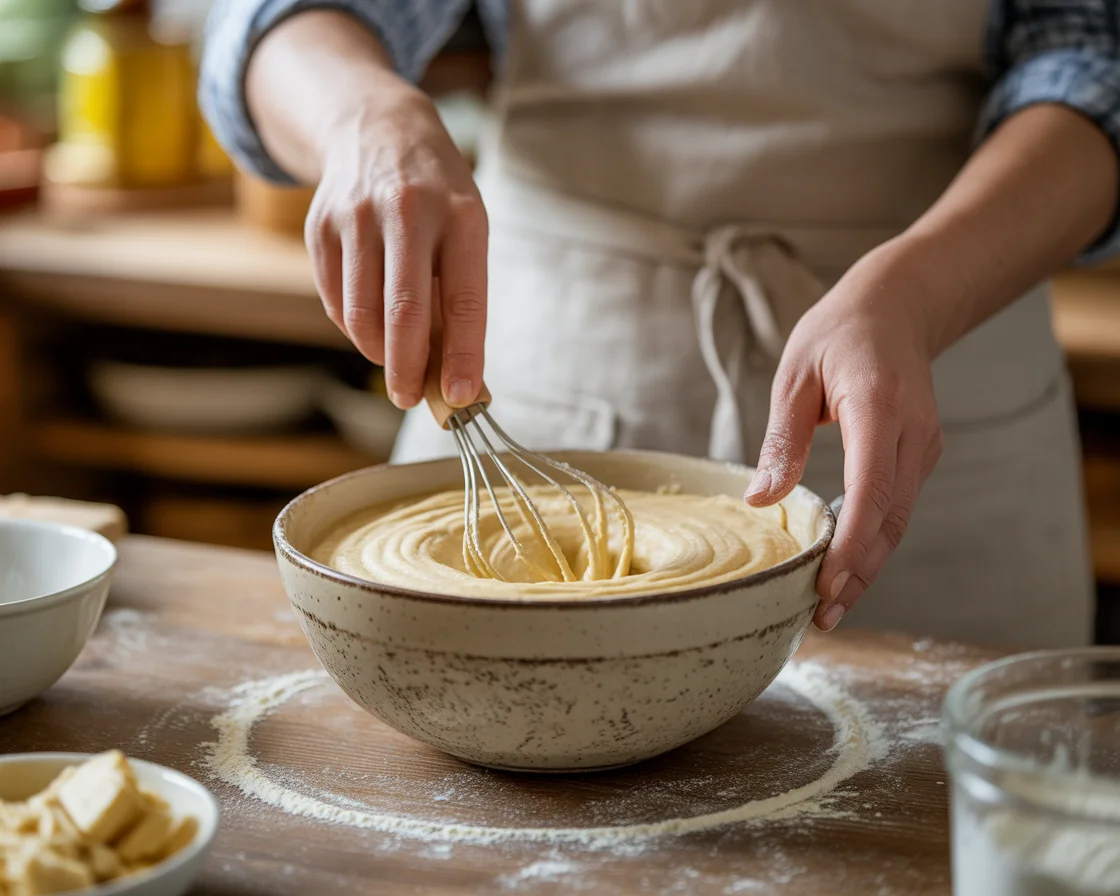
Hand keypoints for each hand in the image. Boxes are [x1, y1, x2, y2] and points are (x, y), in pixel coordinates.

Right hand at [305, 89, 487, 409]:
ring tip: (394, 359)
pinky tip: (370, 320)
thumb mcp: (465, 230)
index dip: (463, 355)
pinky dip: (354, 326)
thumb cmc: (437, 199)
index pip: (464, 300)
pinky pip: (336, 302)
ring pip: (361, 314)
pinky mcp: (320, 227)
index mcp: (461, 216)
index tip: (460, 397)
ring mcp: (357, 216)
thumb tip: (452, 378)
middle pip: (403, 312)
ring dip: (378, 352)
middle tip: (411, 399)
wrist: (377, 129)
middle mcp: (408, 211)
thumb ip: (459, 296)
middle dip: (408, 369)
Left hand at [745, 244, 944, 630]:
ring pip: (899, 519)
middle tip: (824, 616)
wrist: (897, 306)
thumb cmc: (838, 334)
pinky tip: (846, 566)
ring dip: (869, 565)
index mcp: (879, 407)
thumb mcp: (794, 374)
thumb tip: (761, 501)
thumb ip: (782, 440)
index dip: (853, 544)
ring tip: (832, 605)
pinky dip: (874, 540)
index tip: (829, 584)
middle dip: (860, 572)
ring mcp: (924, 446)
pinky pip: (897, 506)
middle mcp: (913, 433)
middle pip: (891, 518)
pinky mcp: (920, 454)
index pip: (872, 489)